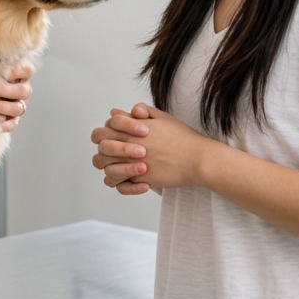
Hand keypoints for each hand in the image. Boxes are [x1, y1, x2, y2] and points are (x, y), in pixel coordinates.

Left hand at [0, 61, 33, 133]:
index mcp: (19, 74)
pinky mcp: (11, 119)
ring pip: (19, 108)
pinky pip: (13, 124)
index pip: (27, 70)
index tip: (3, 72)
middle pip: (25, 91)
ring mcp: (18, 105)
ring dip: (3, 107)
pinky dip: (5, 124)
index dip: (18, 71)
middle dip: (6, 91)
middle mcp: (21, 90)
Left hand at [89, 103, 206, 194]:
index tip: (119, 134)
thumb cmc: (182, 137)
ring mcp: (133, 164)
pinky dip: (122, 184)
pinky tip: (131, 179)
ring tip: (121, 166)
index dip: (108, 130)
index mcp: (132, 129)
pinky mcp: (141, 180)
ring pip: (106, 168)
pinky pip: (120, 186)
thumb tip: (116, 112)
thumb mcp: (161, 117)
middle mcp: (130, 146)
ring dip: (110, 166)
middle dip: (104, 148)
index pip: (105, 128)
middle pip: (101, 147)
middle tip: (114, 151)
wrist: (197, 158)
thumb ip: (139, 112)